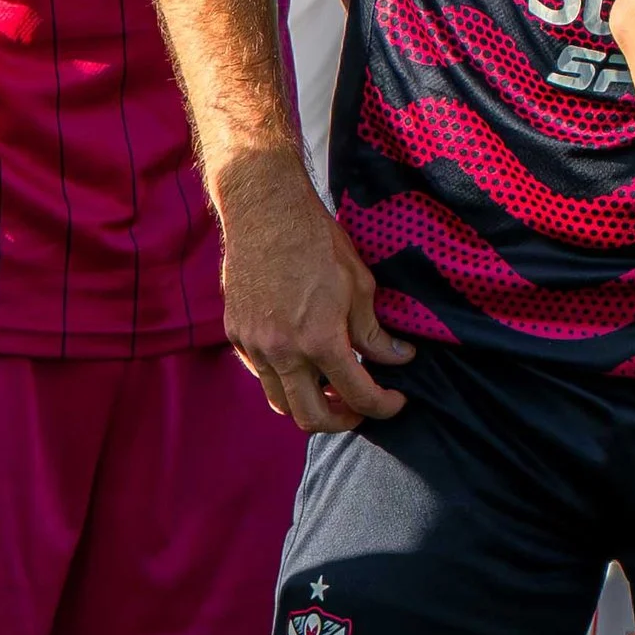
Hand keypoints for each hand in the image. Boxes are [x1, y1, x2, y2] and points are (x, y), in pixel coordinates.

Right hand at [215, 144, 411, 434]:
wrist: (265, 212)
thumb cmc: (317, 243)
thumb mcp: (359, 286)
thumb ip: (374, 332)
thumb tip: (398, 358)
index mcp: (321, 341)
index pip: (358, 396)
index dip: (384, 407)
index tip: (395, 401)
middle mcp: (283, 352)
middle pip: (311, 418)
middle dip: (342, 421)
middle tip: (359, 407)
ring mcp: (254, 346)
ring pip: (280, 402)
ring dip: (308, 404)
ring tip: (329, 388)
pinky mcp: (236, 335)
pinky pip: (261, 374)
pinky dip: (284, 378)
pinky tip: (301, 360)